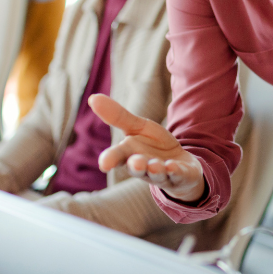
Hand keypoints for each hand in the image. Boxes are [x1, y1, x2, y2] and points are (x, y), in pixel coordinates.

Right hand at [89, 94, 206, 203]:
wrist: (179, 164)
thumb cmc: (152, 145)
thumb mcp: (137, 127)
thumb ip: (117, 116)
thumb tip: (92, 98)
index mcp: (130, 155)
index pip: (118, 157)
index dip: (111, 160)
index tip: (104, 164)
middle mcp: (144, 168)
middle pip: (138, 169)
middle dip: (136, 166)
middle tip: (136, 163)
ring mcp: (162, 174)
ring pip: (157, 174)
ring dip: (156, 170)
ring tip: (154, 165)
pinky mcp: (181, 175)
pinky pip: (178, 175)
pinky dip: (175, 171)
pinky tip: (173, 166)